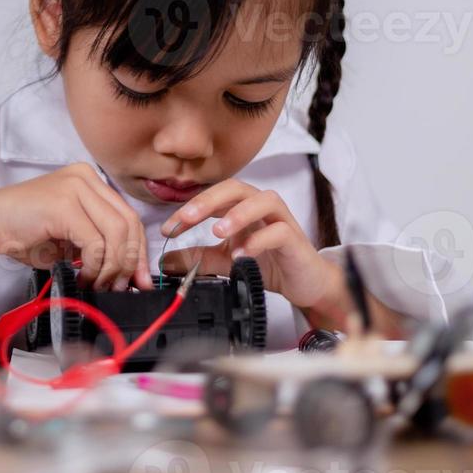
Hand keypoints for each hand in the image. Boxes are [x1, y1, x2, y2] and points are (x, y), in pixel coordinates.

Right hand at [0, 164, 153, 290]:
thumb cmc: (19, 231)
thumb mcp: (67, 236)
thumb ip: (97, 244)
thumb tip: (127, 273)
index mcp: (90, 181)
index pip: (129, 216)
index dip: (139, 251)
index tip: (139, 279)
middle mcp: (86, 177)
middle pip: (129, 223)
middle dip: (131, 261)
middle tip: (123, 287)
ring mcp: (76, 187)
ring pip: (117, 233)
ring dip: (112, 267)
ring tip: (97, 284)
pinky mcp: (64, 204)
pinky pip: (95, 242)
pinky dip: (94, 266)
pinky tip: (82, 276)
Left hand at [158, 179, 344, 314]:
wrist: (306, 284)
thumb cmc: (270, 263)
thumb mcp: (225, 260)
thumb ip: (197, 258)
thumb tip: (166, 261)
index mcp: (242, 207)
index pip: (212, 197)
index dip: (188, 208)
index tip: (168, 229)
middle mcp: (261, 207)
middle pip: (235, 188)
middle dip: (207, 200)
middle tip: (186, 219)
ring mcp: (281, 220)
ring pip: (262, 200)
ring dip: (237, 213)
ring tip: (217, 231)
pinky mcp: (296, 238)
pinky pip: (279, 231)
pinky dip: (258, 240)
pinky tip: (242, 255)